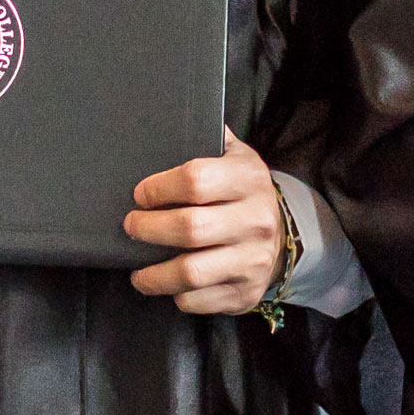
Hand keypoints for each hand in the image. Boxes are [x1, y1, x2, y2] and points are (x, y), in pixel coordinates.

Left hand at [125, 132, 282, 314]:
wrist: (282, 236)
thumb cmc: (241, 192)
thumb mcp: (234, 156)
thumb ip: (206, 137)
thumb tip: (166, 113)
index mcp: (248, 179)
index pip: (196, 181)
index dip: (159, 188)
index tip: (140, 195)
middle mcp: (255, 220)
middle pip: (189, 228)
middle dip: (149, 228)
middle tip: (132, 226)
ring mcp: (252, 260)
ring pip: (190, 272)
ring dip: (153, 274)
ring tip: (137, 270)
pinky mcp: (245, 293)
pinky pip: (198, 300)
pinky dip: (175, 295)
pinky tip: (167, 283)